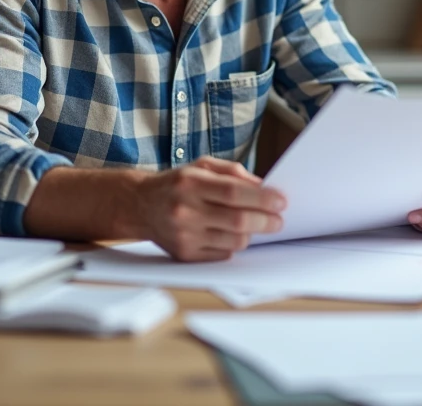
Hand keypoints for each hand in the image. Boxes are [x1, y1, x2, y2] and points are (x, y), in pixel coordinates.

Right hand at [136, 157, 286, 260]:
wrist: (140, 205)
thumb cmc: (177, 183)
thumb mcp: (202, 166)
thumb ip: (233, 173)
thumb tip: (264, 188)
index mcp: (190, 182)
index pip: (235, 192)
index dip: (263, 199)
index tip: (281, 201)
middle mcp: (185, 209)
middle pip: (238, 220)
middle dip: (266, 221)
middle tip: (278, 220)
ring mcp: (184, 235)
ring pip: (234, 241)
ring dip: (251, 234)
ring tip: (254, 225)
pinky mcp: (184, 254)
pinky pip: (223, 255)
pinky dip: (234, 245)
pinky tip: (232, 234)